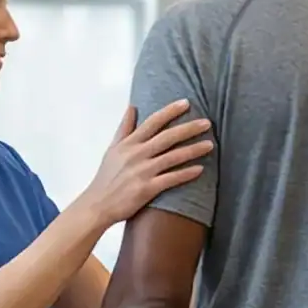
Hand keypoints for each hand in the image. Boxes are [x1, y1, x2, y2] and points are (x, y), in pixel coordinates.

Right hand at [81, 102, 212, 226]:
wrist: (98, 204)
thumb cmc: (106, 177)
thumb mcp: (113, 148)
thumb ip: (125, 128)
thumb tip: (132, 107)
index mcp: (129, 143)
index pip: (152, 122)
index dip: (170, 111)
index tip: (186, 103)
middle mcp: (136, 154)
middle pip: (167, 137)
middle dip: (188, 128)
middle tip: (207, 123)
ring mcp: (142, 172)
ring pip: (172, 157)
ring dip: (193, 150)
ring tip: (210, 145)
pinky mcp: (146, 189)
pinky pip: (170, 179)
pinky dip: (186, 174)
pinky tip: (200, 169)